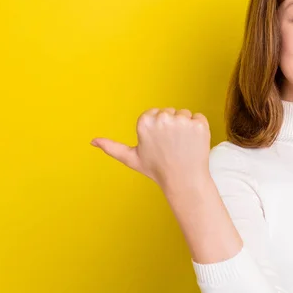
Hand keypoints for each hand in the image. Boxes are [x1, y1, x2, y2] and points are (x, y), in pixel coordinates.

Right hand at [91, 107, 210, 189]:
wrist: (183, 181)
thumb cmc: (157, 170)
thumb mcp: (132, 158)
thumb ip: (112, 147)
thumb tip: (92, 141)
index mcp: (144, 122)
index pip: (155, 113)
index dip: (158, 129)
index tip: (159, 143)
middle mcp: (162, 118)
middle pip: (170, 112)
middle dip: (172, 126)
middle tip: (171, 146)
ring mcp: (182, 121)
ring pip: (185, 114)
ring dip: (186, 127)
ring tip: (182, 146)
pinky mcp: (199, 124)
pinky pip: (199, 118)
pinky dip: (199, 129)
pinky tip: (193, 144)